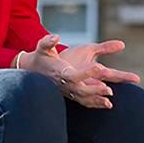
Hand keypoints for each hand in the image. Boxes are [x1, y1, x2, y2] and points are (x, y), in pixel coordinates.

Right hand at [21, 35, 135, 108]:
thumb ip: (47, 42)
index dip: (85, 72)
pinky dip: (95, 104)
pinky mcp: (70, 94)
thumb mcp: (42, 47)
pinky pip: (83, 101)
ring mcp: (67, 91)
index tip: (99, 66)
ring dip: (96, 99)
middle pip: (79, 90)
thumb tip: (55, 37)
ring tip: (110, 100)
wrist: (33, 71)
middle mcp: (63, 84)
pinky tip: (107, 105)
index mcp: (59, 72)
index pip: (72, 75)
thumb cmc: (41, 57)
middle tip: (109, 89)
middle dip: (94, 90)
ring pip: (83, 98)